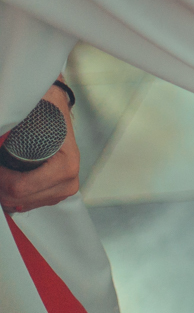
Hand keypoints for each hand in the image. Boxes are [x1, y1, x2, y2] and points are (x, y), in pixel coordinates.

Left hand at [0, 83, 79, 213]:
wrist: (56, 107)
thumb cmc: (45, 111)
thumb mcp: (29, 117)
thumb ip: (7, 132)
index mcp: (66, 166)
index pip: (20, 187)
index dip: (0, 176)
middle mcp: (68, 182)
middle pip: (18, 199)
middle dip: (1, 184)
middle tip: (0, 165)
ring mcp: (64, 190)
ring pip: (20, 204)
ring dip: (5, 190)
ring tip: (4, 169)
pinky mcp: (57, 194)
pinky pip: (26, 204)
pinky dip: (13, 194)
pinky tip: (11, 178)